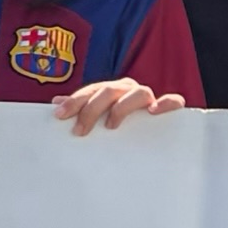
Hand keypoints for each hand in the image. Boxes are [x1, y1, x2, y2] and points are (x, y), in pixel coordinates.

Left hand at [62, 80, 183, 133]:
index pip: (92, 90)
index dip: (75, 101)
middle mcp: (130, 90)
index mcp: (112, 90)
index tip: (60, 115)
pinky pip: (172, 101)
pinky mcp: (170, 109)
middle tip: (80, 131)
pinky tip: (153, 111)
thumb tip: (55, 102)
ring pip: (138, 92)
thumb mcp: (97, 117)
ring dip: (122, 107)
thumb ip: (81, 109)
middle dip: (91, 109)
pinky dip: (165, 103)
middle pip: (110, 90)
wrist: (151, 137)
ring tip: (110, 126)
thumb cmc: (119, 125)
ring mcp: (150, 99)